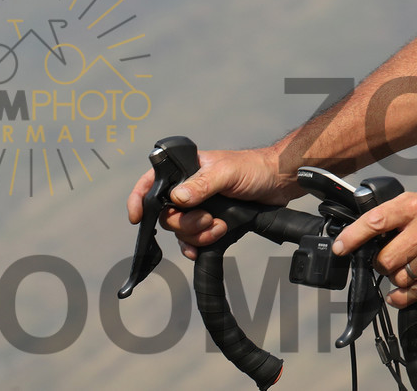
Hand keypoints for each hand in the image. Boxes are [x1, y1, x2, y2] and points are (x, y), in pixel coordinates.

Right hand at [125, 146, 301, 258]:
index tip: (136, 218)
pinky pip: (192, 240)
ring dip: (197, 235)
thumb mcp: (226, 173)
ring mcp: (200, 207)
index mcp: (187, 170)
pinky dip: (196, 246)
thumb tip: (176, 199)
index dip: (139, 199)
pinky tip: (202, 249)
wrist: (280, 183)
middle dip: (185, 223)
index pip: (152, 182)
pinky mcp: (211, 221)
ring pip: (180, 230)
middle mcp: (189, 189)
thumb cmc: (254, 168)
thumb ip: (201, 184)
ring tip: (220, 227)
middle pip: (166, 215)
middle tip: (208, 219)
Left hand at [331, 189, 416, 305]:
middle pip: (386, 258)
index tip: (340, 248)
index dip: (352, 237)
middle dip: (382, 264)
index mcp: (416, 205)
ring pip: (401, 277)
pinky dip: (404, 297)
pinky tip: (401, 294)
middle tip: (389, 261)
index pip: (376, 221)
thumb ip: (396, 217)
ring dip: (398, 279)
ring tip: (405, 271)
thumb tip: (365, 238)